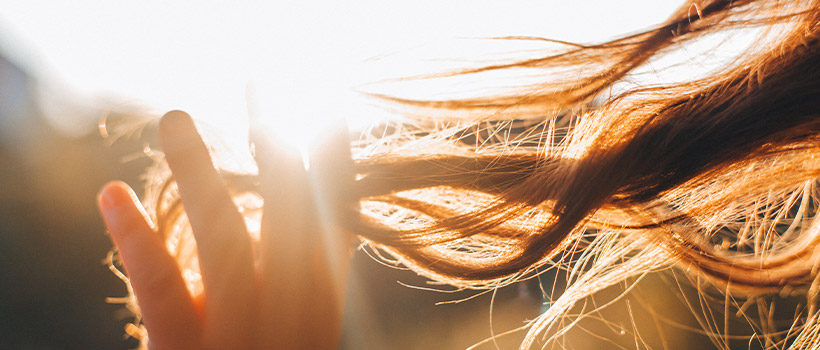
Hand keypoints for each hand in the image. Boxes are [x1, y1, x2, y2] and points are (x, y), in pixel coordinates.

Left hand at [98, 111, 353, 349]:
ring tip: (175, 118)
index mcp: (324, 301)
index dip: (333, 161)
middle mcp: (292, 313)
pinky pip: (162, 289)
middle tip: (257, 85)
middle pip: (288, 215)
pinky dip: (137, 237)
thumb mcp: (306, 321)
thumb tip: (321, 198)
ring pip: (223, 238)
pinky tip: (113, 193)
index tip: (328, 107)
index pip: (337, 218)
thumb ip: (309, 267)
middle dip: (275, 144)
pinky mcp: (184, 349)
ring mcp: (238, 331)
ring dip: (198, 171)